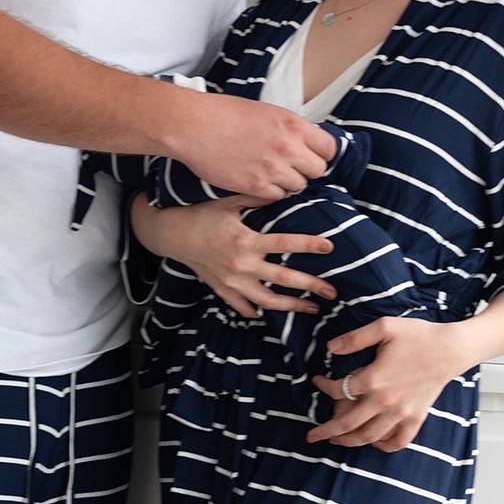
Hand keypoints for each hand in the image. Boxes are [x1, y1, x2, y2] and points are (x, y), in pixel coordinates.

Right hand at [144, 195, 337, 317]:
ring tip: (313, 309)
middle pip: (283, 279)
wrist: (170, 234)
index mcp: (246, 241)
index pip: (284, 244)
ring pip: (268, 301)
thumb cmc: (200, 214)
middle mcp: (241, 265)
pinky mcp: (222, 290)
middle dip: (311, 286)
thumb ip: (257, 197)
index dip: (309, 244)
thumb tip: (284, 190)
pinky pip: (243, 306)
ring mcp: (231, 282)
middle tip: (333, 291)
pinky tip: (271, 314)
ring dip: (292, 306)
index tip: (330, 246)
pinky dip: (257, 311)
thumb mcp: (228, 201)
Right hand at [170, 92, 334, 201]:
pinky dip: (271, 192)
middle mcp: (288, 148)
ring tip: (270, 173)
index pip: (329, 148)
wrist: (194, 126)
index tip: (313, 155)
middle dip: (306, 170)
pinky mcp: (255, 186)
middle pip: (317, 170)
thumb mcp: (268, 112)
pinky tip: (258, 181)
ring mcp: (273, 169)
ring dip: (288, 182)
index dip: (321, 153)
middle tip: (290, 166)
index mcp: (294, 125)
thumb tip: (306, 142)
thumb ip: (290, 129)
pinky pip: (277, 197)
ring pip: (298, 186)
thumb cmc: (225, 114)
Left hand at [308, 316, 464, 451]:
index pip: (338, 390)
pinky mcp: (416, 417)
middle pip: (348, 424)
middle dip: (326, 431)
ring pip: (369, 437)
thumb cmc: (420, 336)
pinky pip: (399, 441)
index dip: (323, 386)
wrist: (451, 348)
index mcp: (373, 379)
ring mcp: (401, 413)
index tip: (318, 381)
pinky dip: (384, 446)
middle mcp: (385, 401)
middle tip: (312, 435)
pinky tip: (374, 443)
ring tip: (336, 441)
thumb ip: (355, 338)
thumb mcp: (384, 327)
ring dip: (349, 442)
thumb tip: (331, 347)